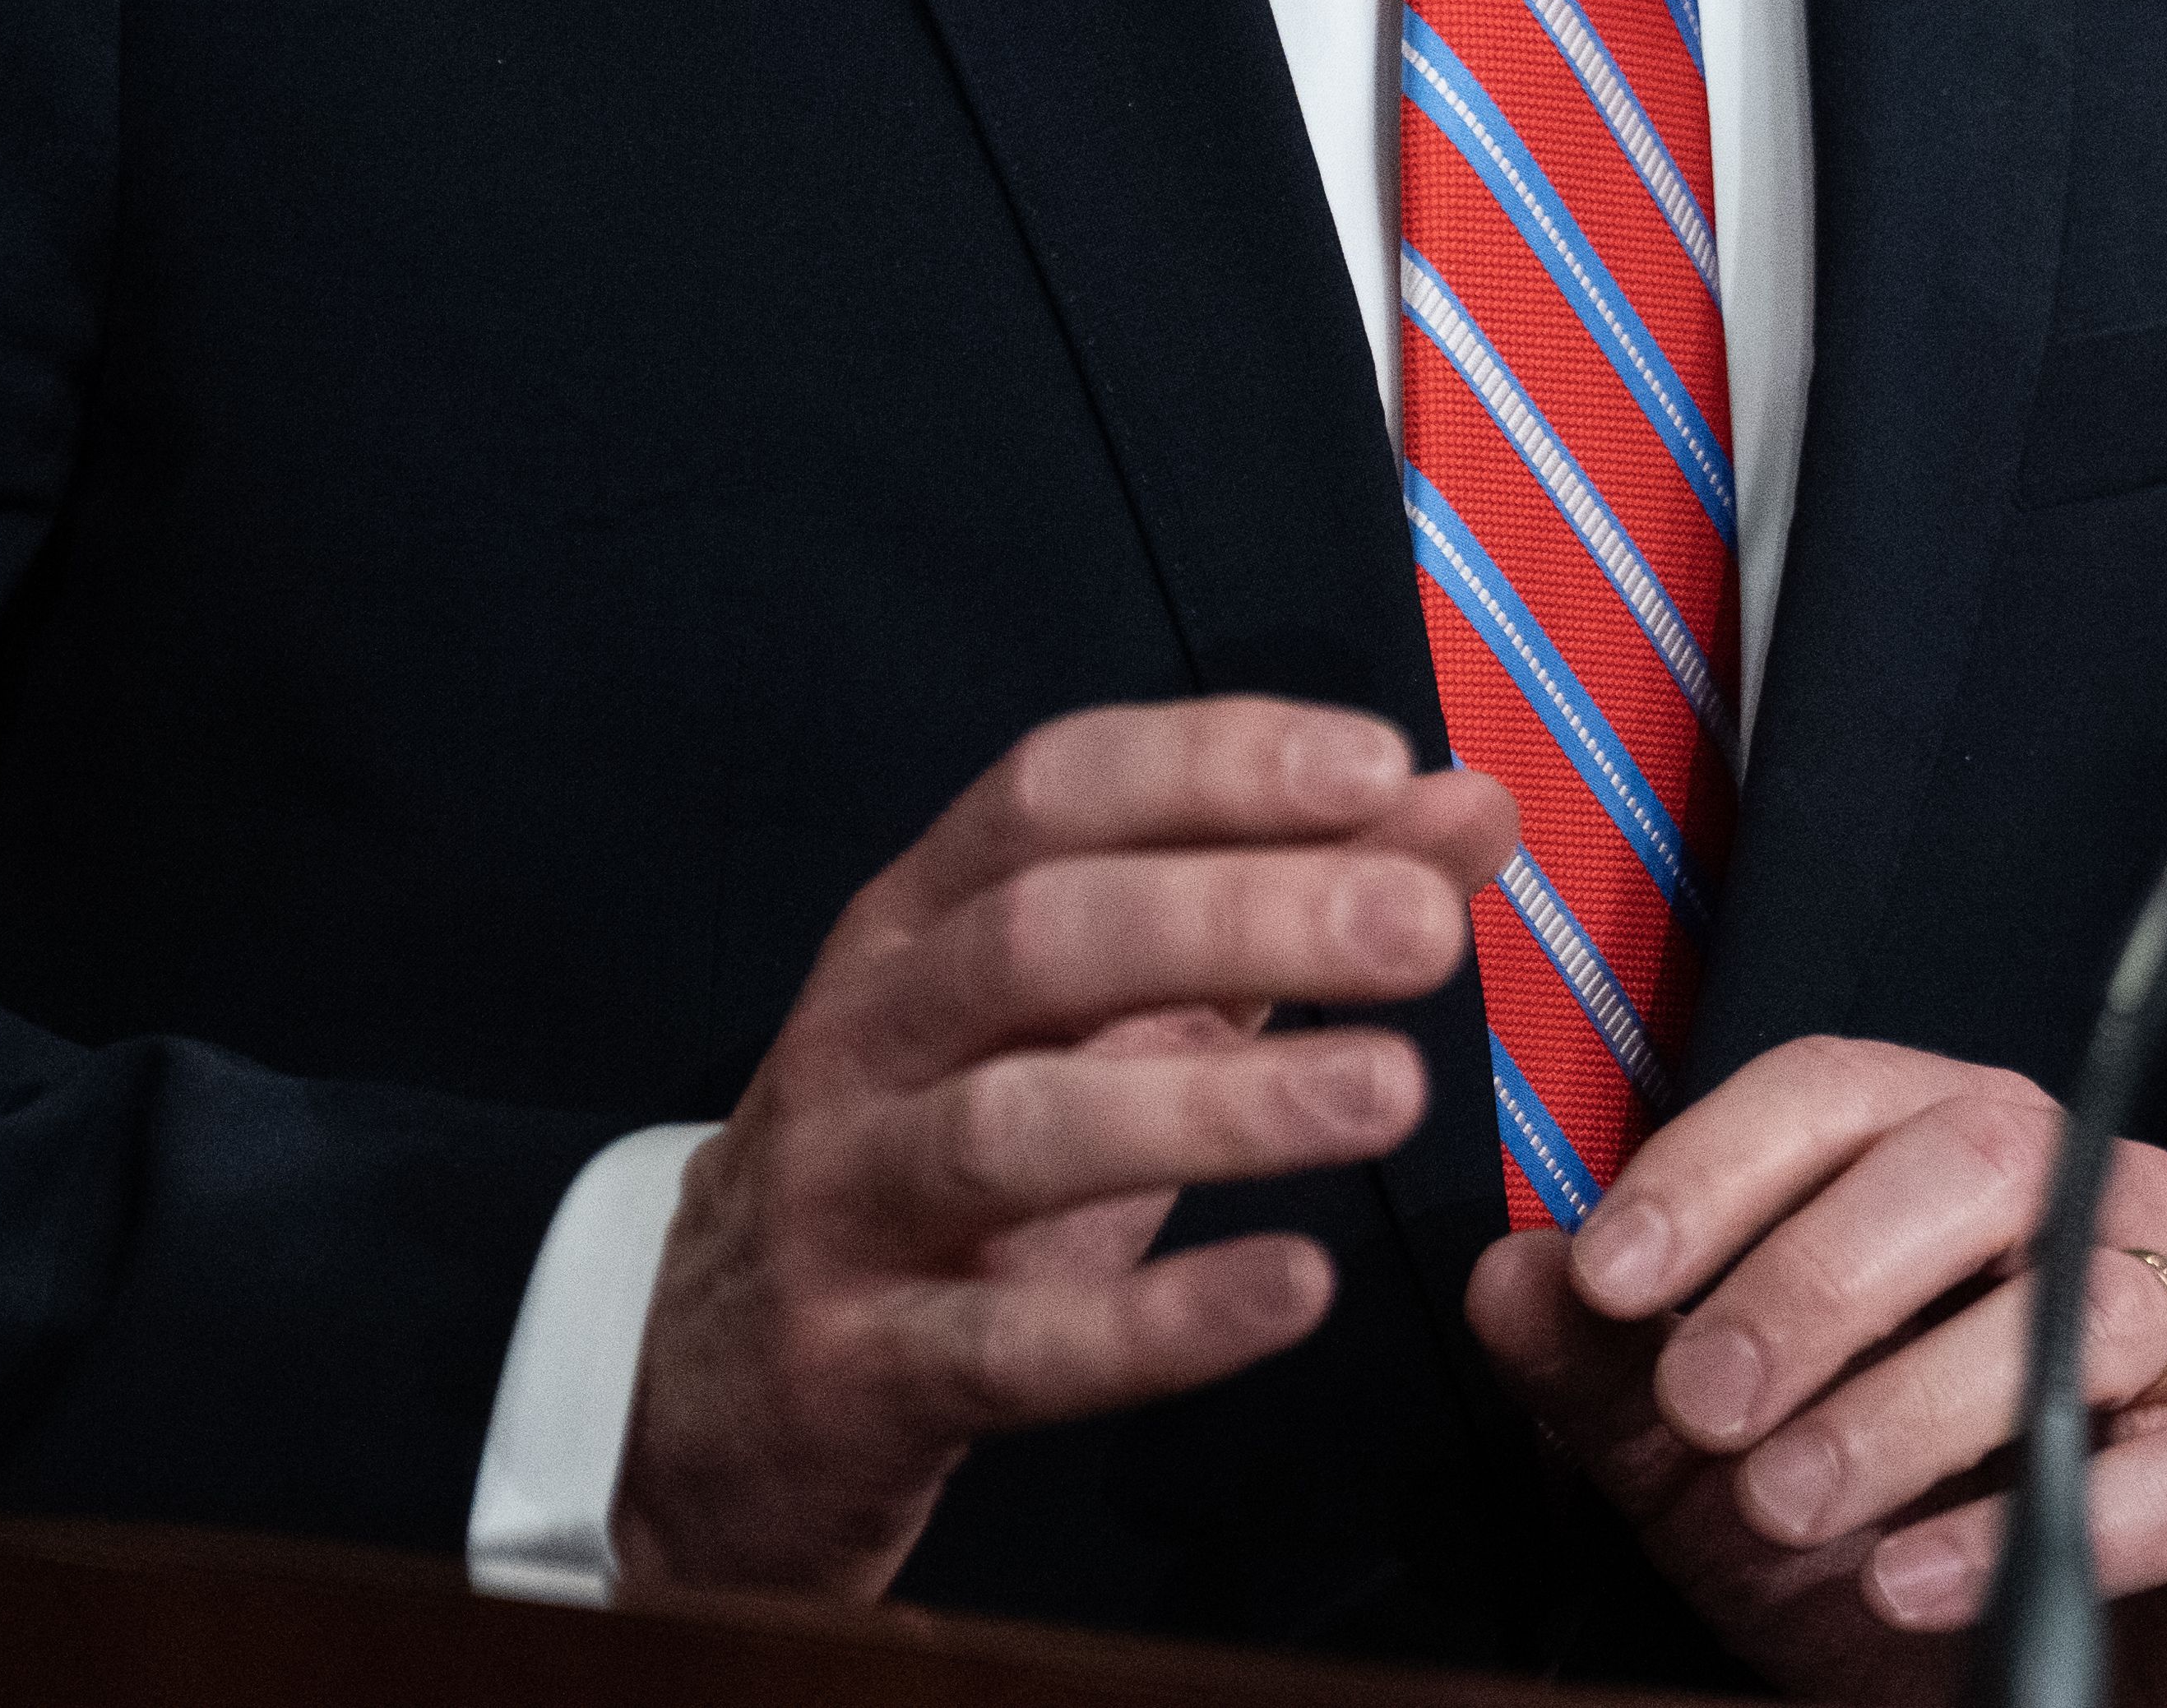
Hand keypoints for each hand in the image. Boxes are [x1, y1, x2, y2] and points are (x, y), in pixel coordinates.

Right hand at [611, 698, 1523, 1595]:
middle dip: (1242, 914)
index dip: (1211, 765)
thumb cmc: (941, 1176)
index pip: (1051, 791)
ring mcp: (846, 1205)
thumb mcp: (1093, 1028)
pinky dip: (1154, 1322)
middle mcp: (867, 1037)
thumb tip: (1466, 807)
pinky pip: (1006, 1344)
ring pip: (1016, 1128)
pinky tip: (1291, 1291)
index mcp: (917, 926)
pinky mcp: (856, 1373)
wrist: (701, 1405)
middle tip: (1422, 930)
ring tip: (1390, 1094)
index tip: (1381, 762)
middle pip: (1044, 939)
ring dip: (1215, 1108)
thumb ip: (1273, 911)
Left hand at [1465, 1038, 2166, 1707]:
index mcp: (1953, 1152)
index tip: (1611, 1276)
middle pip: (1970, 1160)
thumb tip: (1508, 1271)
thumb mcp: (1713, 1466)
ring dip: (1907, 1405)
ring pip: (2079, 1301)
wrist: (2074, 1680)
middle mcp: (2092, 1197)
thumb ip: (1607, 1372)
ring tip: (1784, 1502)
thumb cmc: (1900, 1523)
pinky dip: (2024, 1526)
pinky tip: (1907, 1584)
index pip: (1837, 1091)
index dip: (1715, 1167)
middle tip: (1703, 1410)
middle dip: (1812, 1281)